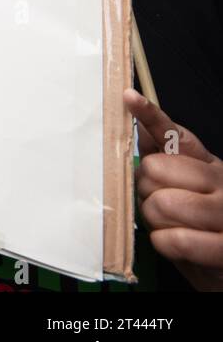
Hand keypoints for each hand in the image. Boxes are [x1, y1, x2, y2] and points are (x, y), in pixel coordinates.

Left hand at [125, 89, 222, 290]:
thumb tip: (138, 123)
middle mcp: (222, 183)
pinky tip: (174, 243)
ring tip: (169, 225)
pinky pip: (176, 239)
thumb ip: (166, 158)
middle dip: (145, 191)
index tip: (128, 97)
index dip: (150, 115)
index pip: (176, 135)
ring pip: (162, 203)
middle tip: (158, 203)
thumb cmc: (201, 224)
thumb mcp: (187, 186)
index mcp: (209, 164)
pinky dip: (165, 244)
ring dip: (155, 220)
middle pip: (155, 170)